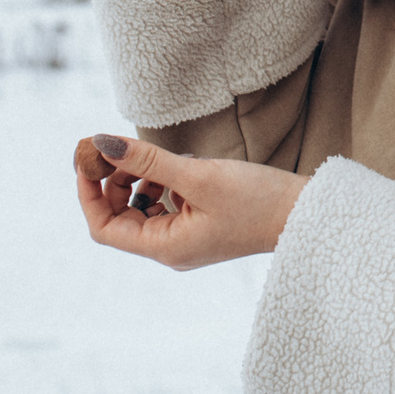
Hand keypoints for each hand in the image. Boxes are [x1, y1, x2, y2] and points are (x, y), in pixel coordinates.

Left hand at [74, 133, 305, 270]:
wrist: (307, 216)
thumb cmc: (258, 200)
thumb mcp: (198, 175)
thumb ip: (148, 161)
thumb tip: (102, 143)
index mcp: (165, 247)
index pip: (103, 228)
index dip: (88, 193)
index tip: (88, 158)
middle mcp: (171, 250)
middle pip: (120, 219)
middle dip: (113, 183)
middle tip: (119, 150)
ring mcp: (187, 240)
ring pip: (141, 212)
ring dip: (138, 182)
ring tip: (158, 159)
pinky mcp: (202, 227)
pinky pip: (165, 208)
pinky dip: (161, 185)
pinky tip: (179, 166)